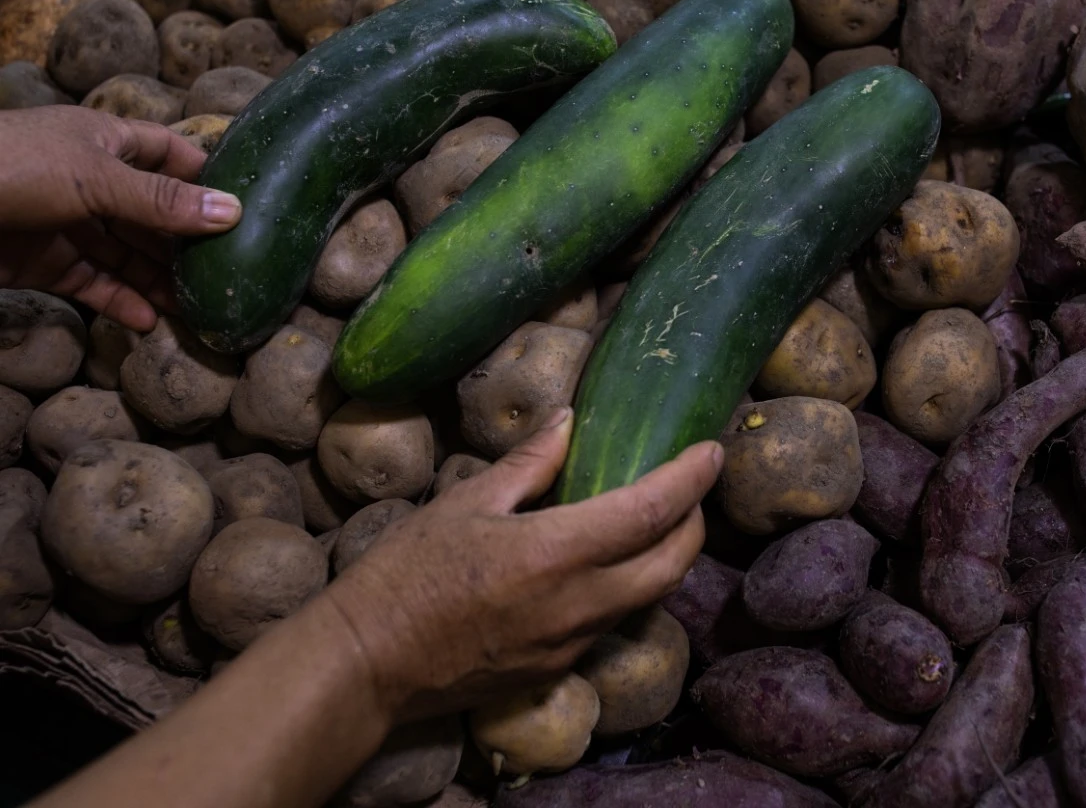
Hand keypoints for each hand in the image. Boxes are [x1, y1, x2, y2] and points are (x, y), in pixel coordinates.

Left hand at [0, 106, 242, 331]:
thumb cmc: (12, 167)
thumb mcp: (96, 178)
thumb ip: (163, 201)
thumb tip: (234, 212)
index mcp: (103, 140)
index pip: (170, 153)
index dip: (206, 175)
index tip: (248, 203)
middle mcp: (90, 180)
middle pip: (153, 212)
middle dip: (188, 241)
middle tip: (230, 271)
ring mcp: (66, 223)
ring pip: (126, 254)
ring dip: (159, 280)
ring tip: (196, 307)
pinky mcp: (42, 263)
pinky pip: (93, 284)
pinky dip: (120, 302)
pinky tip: (149, 321)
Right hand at [317, 408, 720, 720]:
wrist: (368, 666)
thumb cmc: (404, 576)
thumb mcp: (464, 504)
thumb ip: (528, 464)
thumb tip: (569, 422)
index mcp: (555, 553)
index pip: (650, 512)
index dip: (689, 479)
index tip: (711, 450)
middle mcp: (578, 604)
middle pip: (672, 562)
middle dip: (695, 520)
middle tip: (693, 483)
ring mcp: (572, 643)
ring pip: (649, 596)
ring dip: (668, 555)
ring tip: (662, 517)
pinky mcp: (559, 668)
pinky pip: (614, 620)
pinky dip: (631, 584)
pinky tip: (611, 561)